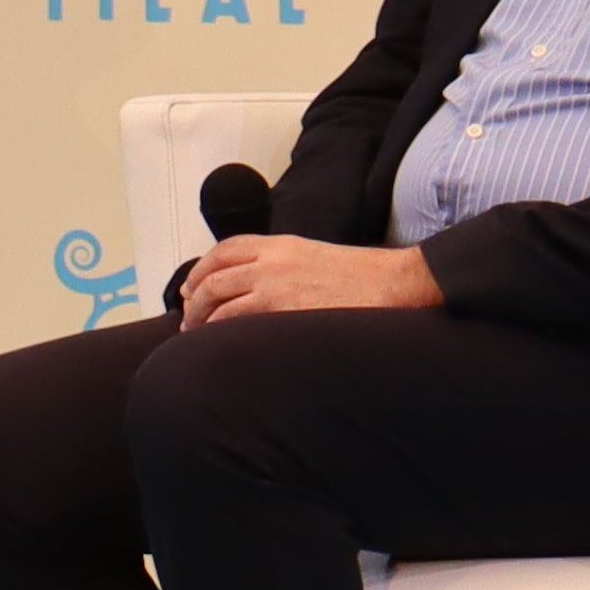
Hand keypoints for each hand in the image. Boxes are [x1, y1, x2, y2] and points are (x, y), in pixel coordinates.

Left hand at [177, 235, 443, 325]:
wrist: (400, 283)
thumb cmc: (368, 280)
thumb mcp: (319, 260)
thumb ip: (287, 269)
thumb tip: (264, 293)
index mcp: (282, 244)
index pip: (226, 250)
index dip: (201, 269)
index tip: (190, 289)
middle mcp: (272, 259)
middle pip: (213, 275)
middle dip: (194, 299)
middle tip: (189, 320)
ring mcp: (275, 281)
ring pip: (216, 297)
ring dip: (201, 318)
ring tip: (198, 338)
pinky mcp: (283, 306)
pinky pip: (235, 318)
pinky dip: (219, 331)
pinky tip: (218, 345)